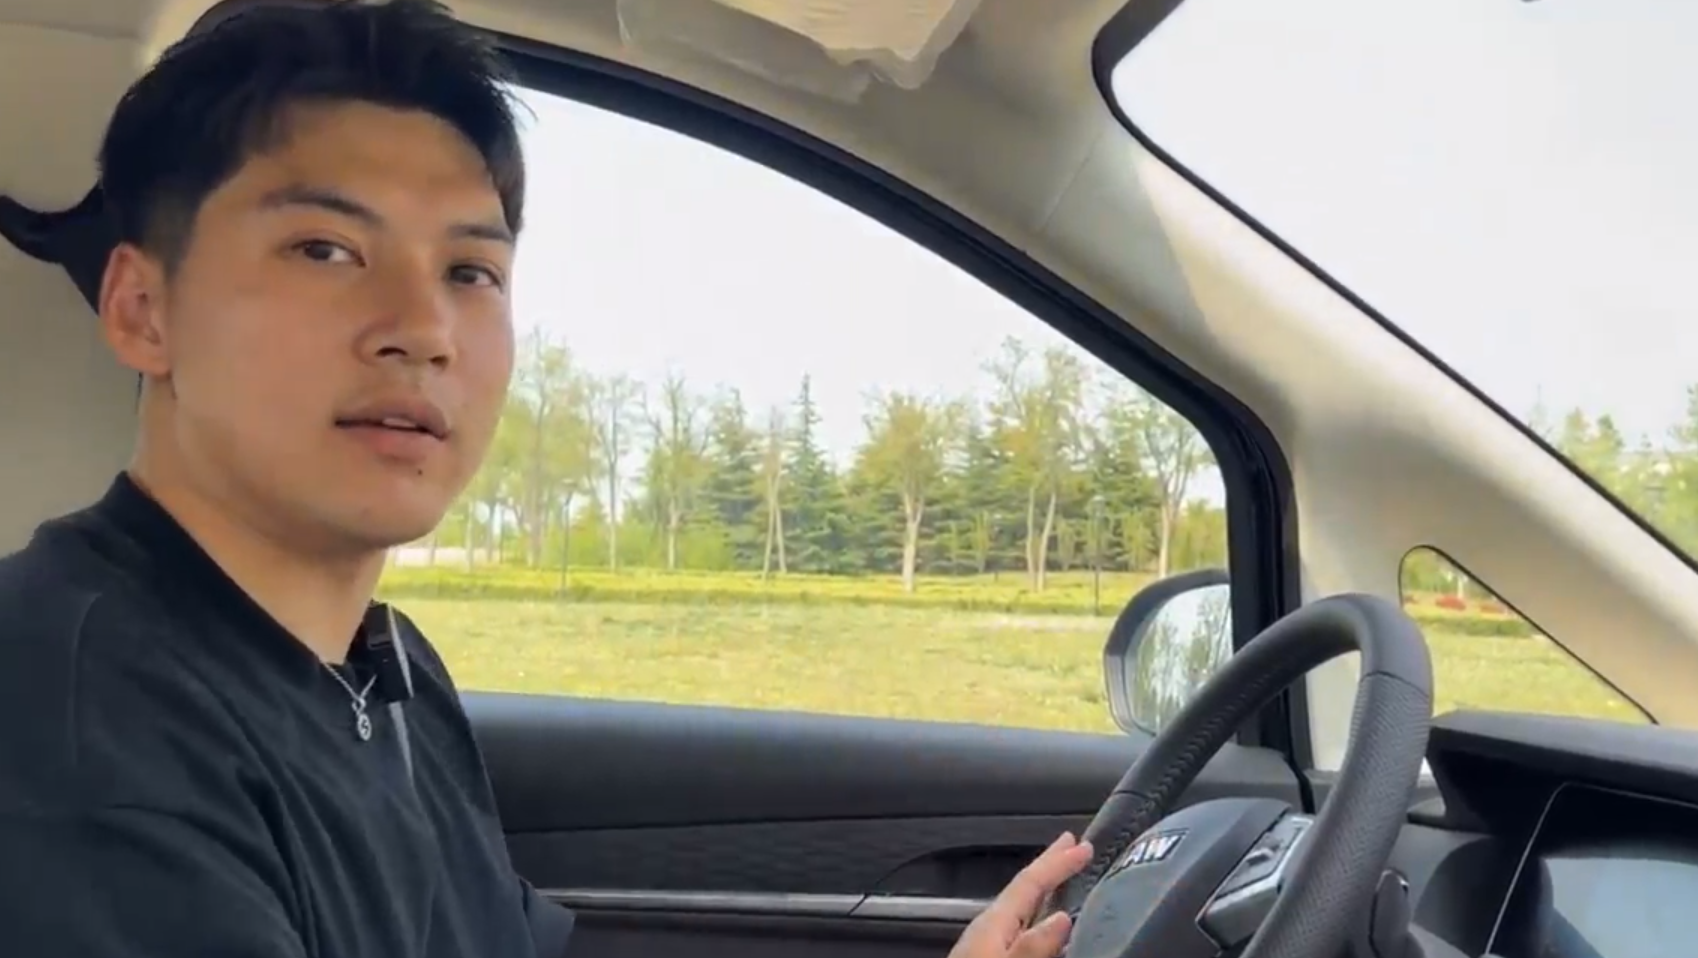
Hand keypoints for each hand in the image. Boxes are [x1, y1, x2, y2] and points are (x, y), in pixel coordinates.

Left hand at [947, 832, 1094, 957]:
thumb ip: (1030, 949)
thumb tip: (1061, 918)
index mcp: (992, 926)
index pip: (1029, 883)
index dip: (1057, 863)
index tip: (1083, 845)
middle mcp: (987, 930)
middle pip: (1023, 890)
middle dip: (1048, 867)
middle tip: (1072, 845)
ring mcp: (984, 947)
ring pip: (1019, 908)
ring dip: (1043, 890)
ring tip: (1062, 877)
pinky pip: (1016, 927)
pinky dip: (1033, 915)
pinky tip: (1039, 926)